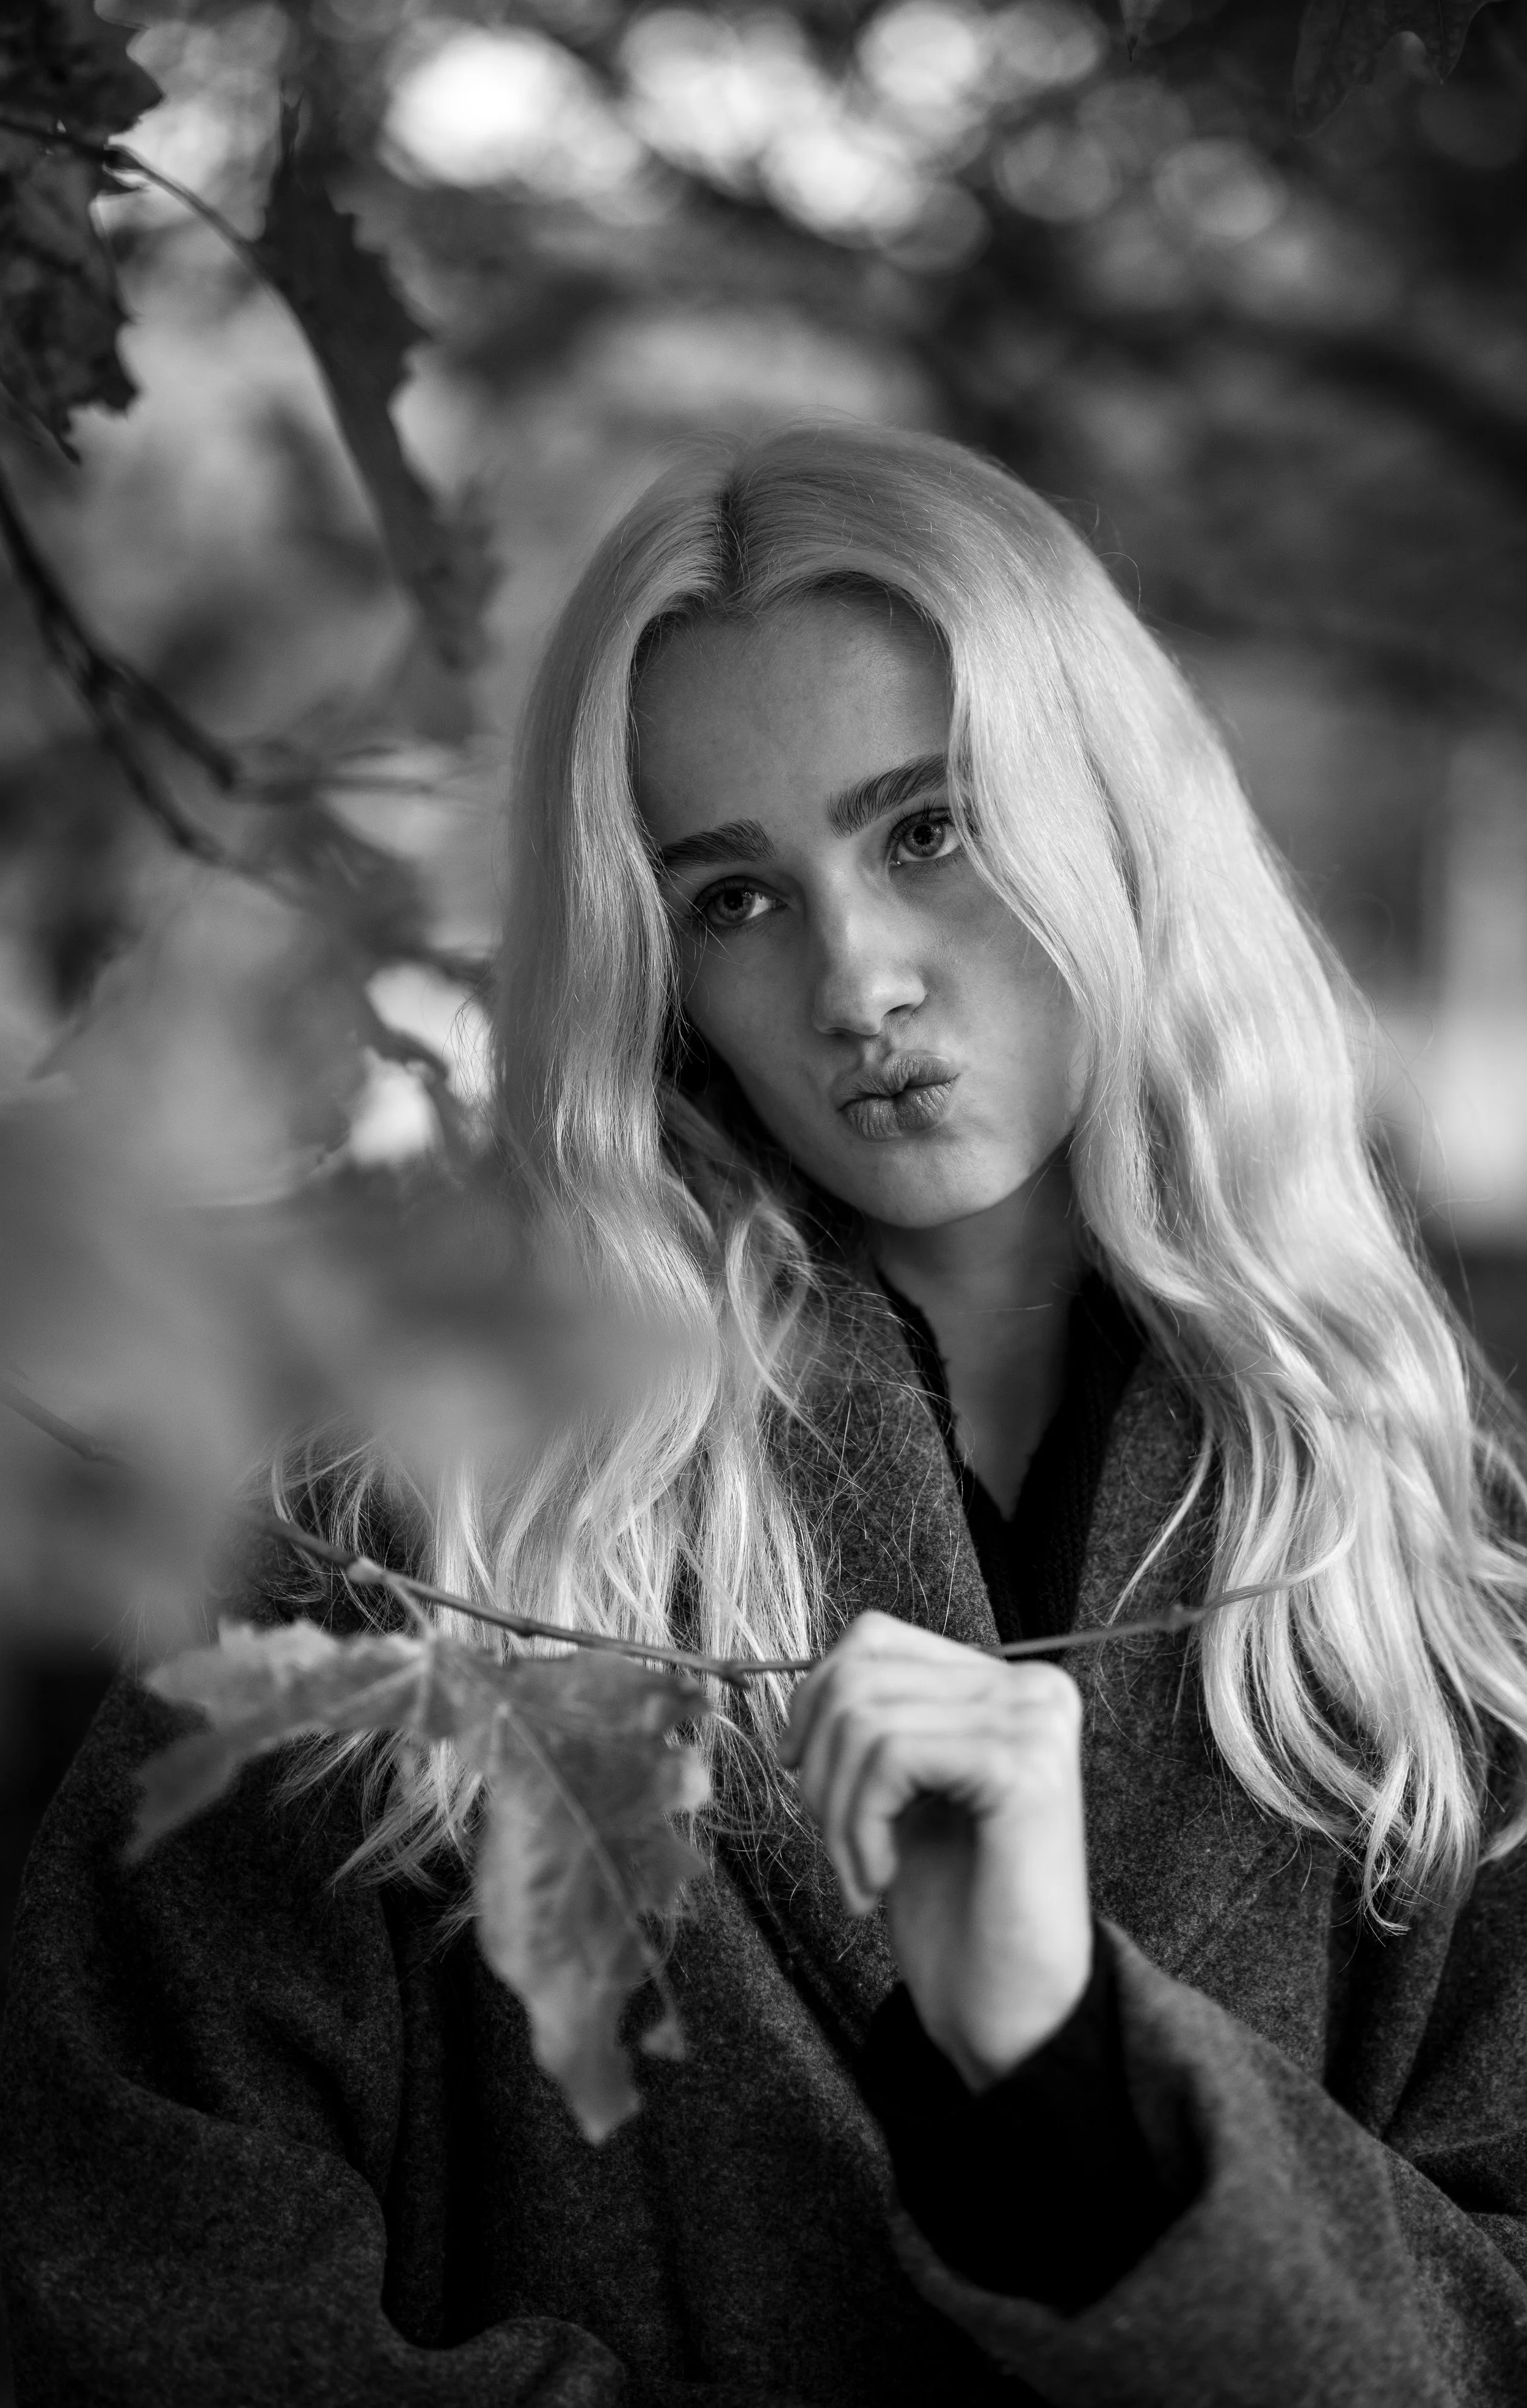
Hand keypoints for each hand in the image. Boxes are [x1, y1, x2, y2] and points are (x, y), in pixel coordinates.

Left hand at [778, 1611, 1090, 2091]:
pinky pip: (892, 1754)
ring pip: (866, 1717)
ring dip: (836, 1811)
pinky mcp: (1024, 1766)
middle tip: (834, 1845)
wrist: (1010, 2012)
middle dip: (819, 1767)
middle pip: (861, 1674)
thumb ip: (876, 1720)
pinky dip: (859, 1825)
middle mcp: (1033, 1688)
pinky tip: (880, 1880)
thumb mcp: (903, 1793)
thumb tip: (803, 1678)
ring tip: (860, 1873)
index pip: (875, 1638)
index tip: (799, 1770)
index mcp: (1007, 1685)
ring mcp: (1035, 1722)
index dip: (813, 1698)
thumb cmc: (955, 1910)